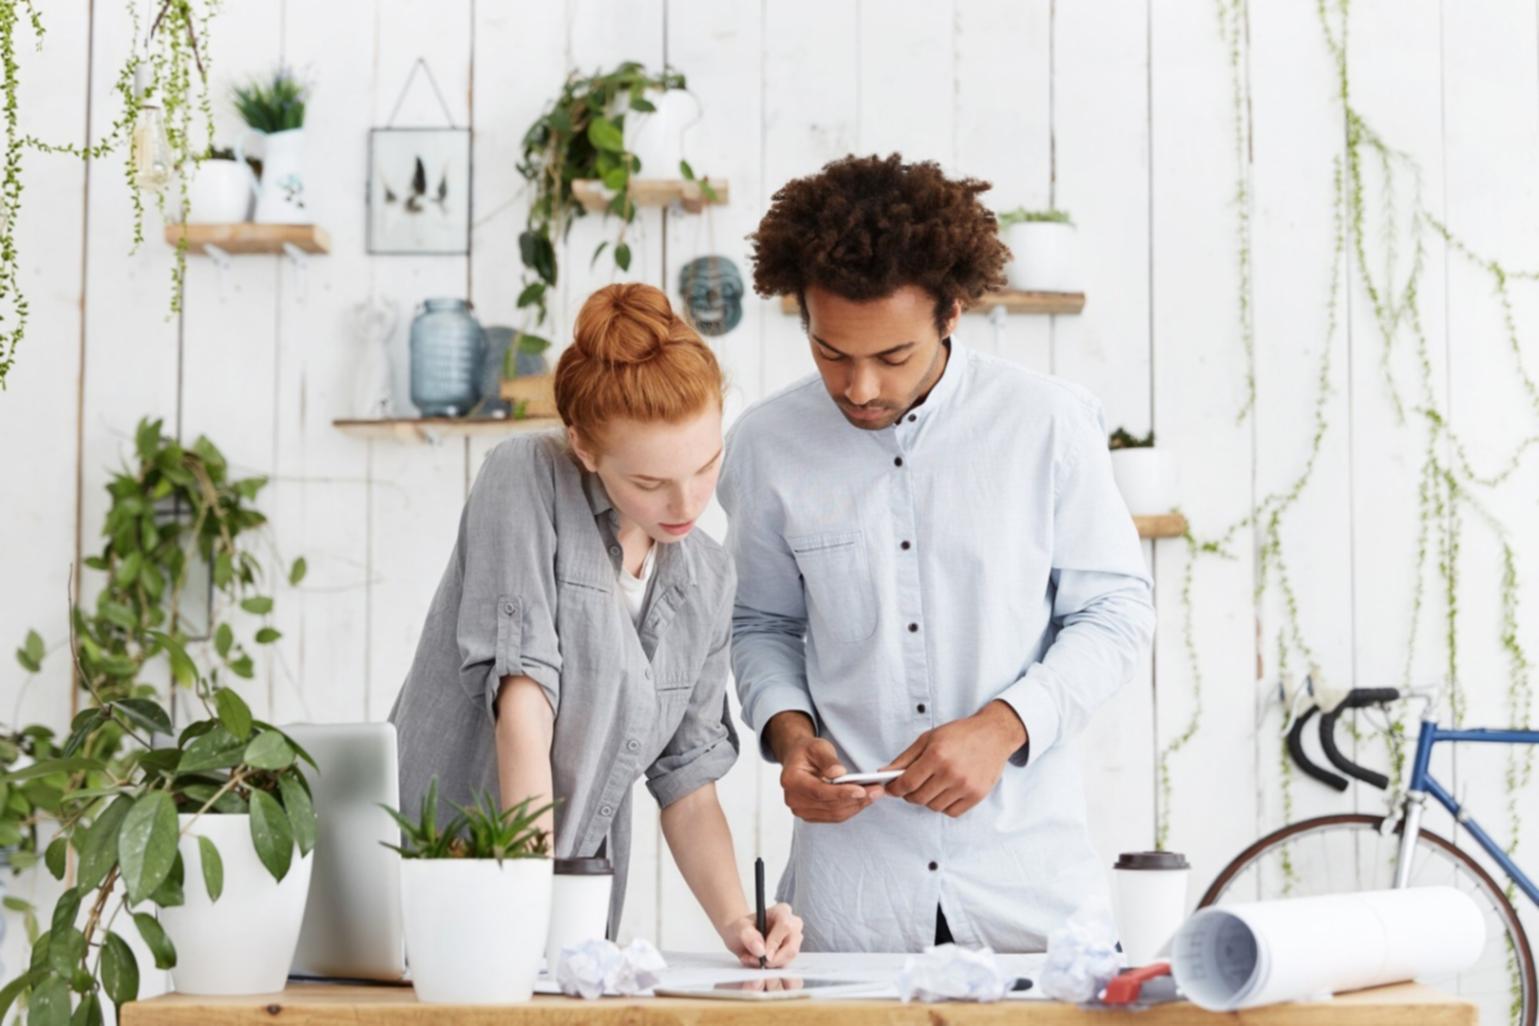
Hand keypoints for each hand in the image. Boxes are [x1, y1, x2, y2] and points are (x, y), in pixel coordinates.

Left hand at [718, 903, 803, 967]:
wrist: (742, 937)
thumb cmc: (742, 929)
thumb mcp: (738, 928)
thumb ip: (747, 935)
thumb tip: (760, 950)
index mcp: (782, 911)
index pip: (785, 926)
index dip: (775, 942)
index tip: (763, 955)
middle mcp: (793, 924)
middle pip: (792, 946)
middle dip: (774, 959)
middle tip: (759, 963)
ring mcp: (795, 940)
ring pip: (789, 958)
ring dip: (771, 964)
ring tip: (754, 960)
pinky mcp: (792, 953)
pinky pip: (786, 965)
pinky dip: (772, 967)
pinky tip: (760, 962)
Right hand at [768, 712, 881, 822]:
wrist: (798, 759)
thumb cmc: (808, 751)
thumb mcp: (818, 747)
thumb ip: (828, 760)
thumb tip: (839, 773)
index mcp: (791, 780)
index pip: (819, 792)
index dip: (841, 793)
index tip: (861, 790)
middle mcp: (793, 799)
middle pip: (829, 805)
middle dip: (855, 799)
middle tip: (877, 790)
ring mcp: (801, 810)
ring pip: (835, 814)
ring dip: (857, 805)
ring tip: (875, 794)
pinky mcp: (811, 815)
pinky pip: (835, 816)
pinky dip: (851, 808)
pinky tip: (864, 799)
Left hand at [882, 700, 1025, 816]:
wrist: (993, 735)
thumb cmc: (960, 734)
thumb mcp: (928, 738)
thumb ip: (905, 757)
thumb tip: (884, 772)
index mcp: (936, 755)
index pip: (907, 783)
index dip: (894, 788)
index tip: (891, 788)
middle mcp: (951, 773)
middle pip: (918, 798)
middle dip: (909, 795)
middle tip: (910, 786)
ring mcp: (965, 786)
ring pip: (934, 807)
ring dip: (927, 799)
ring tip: (931, 785)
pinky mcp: (976, 795)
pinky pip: (951, 812)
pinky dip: (944, 805)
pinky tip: (945, 792)